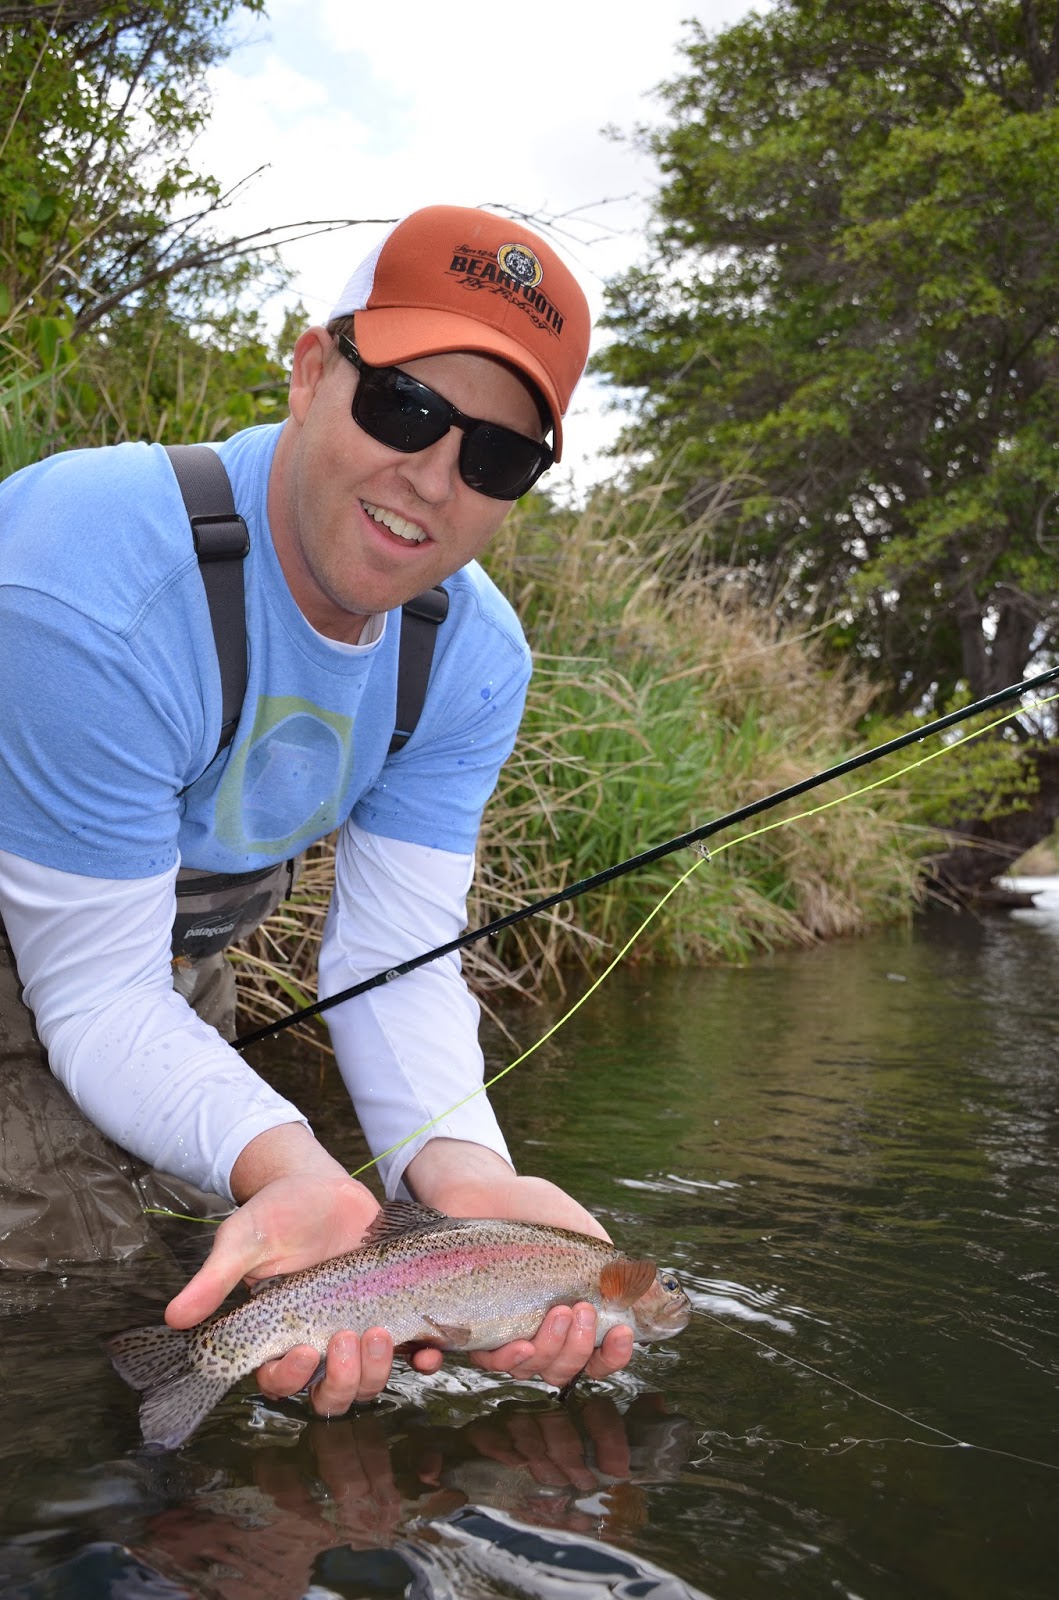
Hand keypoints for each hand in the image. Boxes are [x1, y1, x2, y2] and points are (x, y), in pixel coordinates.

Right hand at [164, 1123, 391, 1410]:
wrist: (319, 1185)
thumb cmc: (273, 1213)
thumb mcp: (241, 1240)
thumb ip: (214, 1280)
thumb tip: (173, 1318)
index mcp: (276, 1335)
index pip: (277, 1381)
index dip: (289, 1379)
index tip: (303, 1352)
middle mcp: (316, 1341)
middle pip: (328, 1395)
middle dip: (340, 1382)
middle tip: (347, 1340)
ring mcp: (355, 1329)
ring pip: (366, 1382)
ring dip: (374, 1371)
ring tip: (378, 1331)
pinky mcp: (389, 1312)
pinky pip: (406, 1352)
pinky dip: (418, 1358)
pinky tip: (424, 1347)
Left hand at [402, 1139, 636, 1388]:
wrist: (484, 1189)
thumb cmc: (534, 1209)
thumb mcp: (579, 1230)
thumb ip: (607, 1264)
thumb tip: (642, 1295)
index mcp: (572, 1314)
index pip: (597, 1357)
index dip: (613, 1357)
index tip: (621, 1334)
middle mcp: (539, 1331)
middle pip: (564, 1370)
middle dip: (578, 1349)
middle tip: (578, 1310)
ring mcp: (506, 1331)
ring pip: (529, 1369)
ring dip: (546, 1353)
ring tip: (556, 1313)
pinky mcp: (470, 1327)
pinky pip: (482, 1360)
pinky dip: (500, 1362)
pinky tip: (512, 1346)